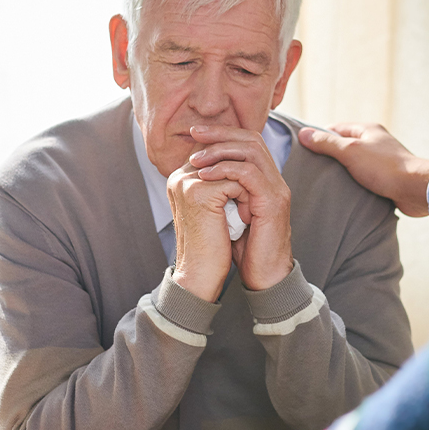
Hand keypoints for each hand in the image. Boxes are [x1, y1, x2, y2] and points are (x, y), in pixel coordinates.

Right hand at [168, 163, 242, 301]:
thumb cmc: (210, 245)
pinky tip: (243, 219)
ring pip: (233, 168)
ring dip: (247, 189)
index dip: (238, 171)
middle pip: (225, 156)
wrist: (200, 275)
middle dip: (243, 177)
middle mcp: (179, 176)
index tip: (247, 195)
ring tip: (245, 213)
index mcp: (180, 178)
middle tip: (249, 204)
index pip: (216, 154)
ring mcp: (187, 183)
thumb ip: (219, 183)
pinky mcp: (199, 192)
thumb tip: (242, 161)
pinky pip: (236, 181)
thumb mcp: (214, 207)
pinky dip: (246, 199)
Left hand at [188, 125, 292, 291]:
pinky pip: (250, 174)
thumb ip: (221, 190)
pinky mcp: (273, 202)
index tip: (195, 134)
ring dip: (220, 150)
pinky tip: (206, 176)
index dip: (222, 133)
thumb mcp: (229, 212)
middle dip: (220, 133)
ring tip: (195, 159)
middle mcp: (274, 180)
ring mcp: (276, 189)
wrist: (264, 275)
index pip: (247, 141)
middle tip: (194, 134)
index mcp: (265, 179)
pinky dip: (226, 170)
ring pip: (251, 150)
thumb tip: (196, 172)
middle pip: (251, 139)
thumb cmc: (245, 248)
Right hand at [297, 123, 428, 217]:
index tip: (304, 149)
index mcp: (368, 130)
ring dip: (342, 172)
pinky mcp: (386, 178)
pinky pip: (364, 178)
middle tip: (312, 169)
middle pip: (345, 146)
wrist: (415, 190)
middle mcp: (376, 142)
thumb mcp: (351, 151)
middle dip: (330, 157)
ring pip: (354, 164)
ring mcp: (382, 161)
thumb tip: (303, 134)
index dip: (319, 137)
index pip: (336, 128)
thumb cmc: (385, 167)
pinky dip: (354, 184)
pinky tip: (345, 193)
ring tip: (325, 182)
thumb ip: (327, 143)